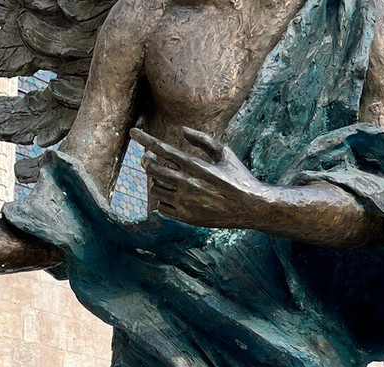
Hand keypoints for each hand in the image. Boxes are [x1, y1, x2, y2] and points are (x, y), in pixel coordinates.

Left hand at [133, 127, 270, 228]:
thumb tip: (183, 130)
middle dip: (146, 160)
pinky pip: (161, 207)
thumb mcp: (225, 153)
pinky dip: (162, 199)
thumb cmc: (238, 177)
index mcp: (196, 166)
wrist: (251, 208)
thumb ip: (203, 140)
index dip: (145, 139)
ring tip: (164, 177)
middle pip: (152, 168)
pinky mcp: (187, 218)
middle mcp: (187, 184)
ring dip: (155, 180)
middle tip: (148, 157)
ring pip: (154, 189)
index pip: (162, 149)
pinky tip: (171, 194)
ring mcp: (185, 203)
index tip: (133, 132)